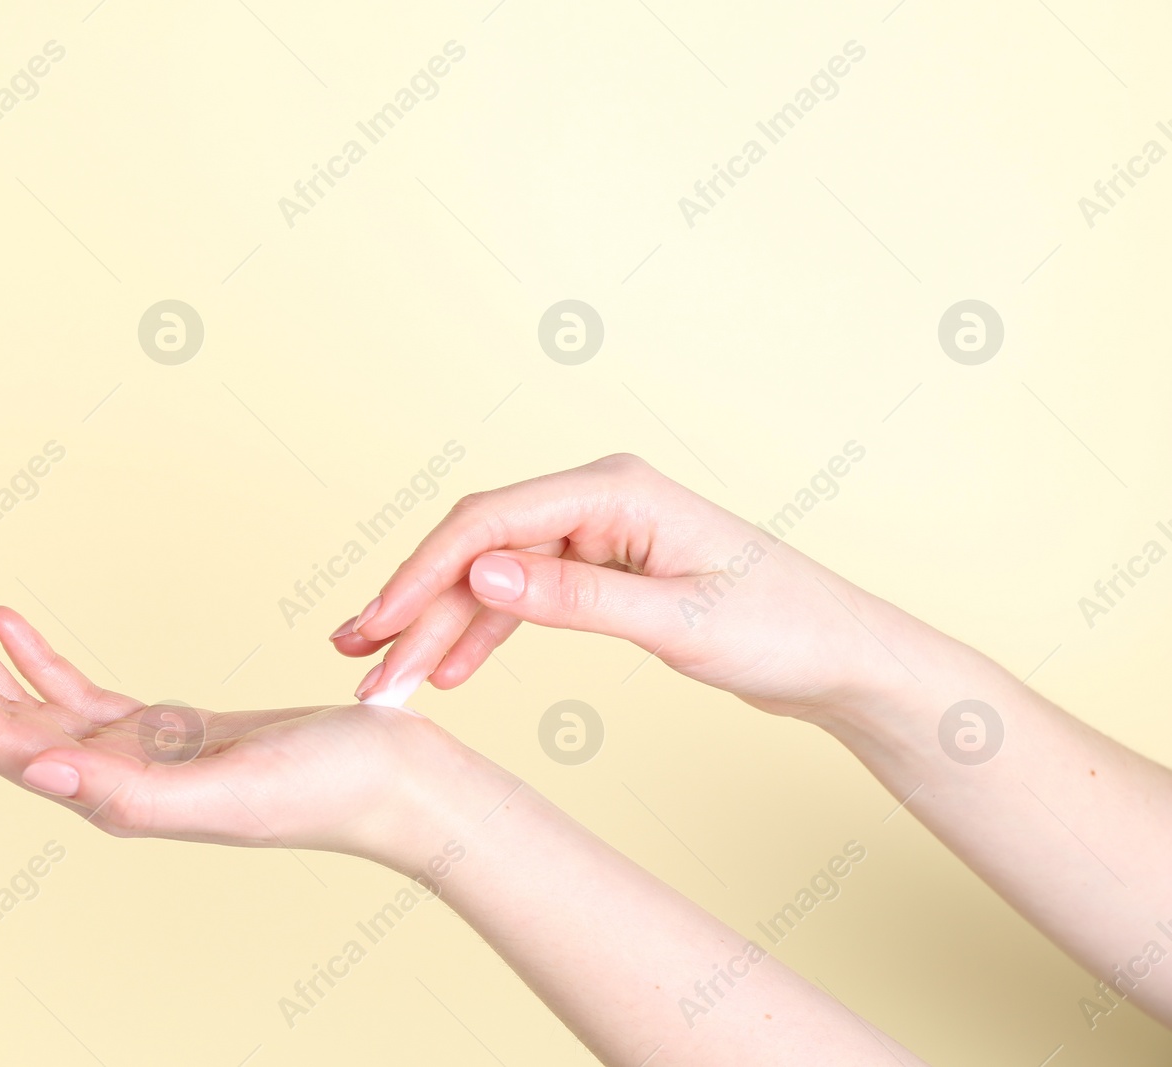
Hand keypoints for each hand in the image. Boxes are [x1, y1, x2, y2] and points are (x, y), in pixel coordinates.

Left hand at [0, 557, 486, 867]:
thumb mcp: (230, 793)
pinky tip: (7, 618)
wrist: (393, 782)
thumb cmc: (329, 790)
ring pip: (21, 695)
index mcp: (106, 793)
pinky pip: (75, 689)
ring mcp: (130, 753)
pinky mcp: (164, 730)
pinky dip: (33, 651)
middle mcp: (103, 777)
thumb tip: (42, 771)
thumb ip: (132, 793)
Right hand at [333, 453, 929, 719]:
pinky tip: (450, 670)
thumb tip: (480, 572)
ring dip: (440, 627)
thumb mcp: (678, 620)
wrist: (840, 656)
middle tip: (363, 667)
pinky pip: (525, 599)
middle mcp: (597, 501)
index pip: (490, 522)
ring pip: (494, 579)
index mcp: (614, 490)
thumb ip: (575, 598)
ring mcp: (597, 536)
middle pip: (480, 550)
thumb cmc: (783, 628)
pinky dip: (486, 634)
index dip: (421, 573)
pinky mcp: (603, 572)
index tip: (377, 626)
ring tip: (388, 679)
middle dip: (417, 608)